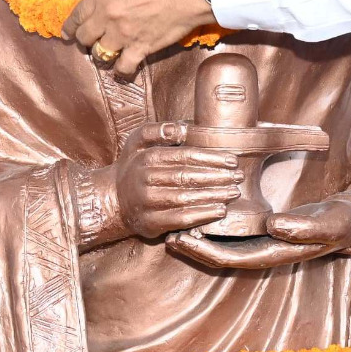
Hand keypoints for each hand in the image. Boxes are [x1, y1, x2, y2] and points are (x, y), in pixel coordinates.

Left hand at [62, 0, 213, 74]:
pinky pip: (122, 67)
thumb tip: (105, 2)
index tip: (68, 34)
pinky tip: (124, 70)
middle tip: (92, 43)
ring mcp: (122, 34)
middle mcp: (107, 14)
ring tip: (110, 55)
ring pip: (100, 54)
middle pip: (85, 37)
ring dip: (103, 55)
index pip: (77, 14)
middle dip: (86, 41)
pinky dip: (122, 71)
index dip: (70, 27)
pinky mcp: (139, 48)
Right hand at [113, 121, 242, 239]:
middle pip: (188, 177)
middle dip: (217, 177)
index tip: (232, 160)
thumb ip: (157, 131)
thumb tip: (183, 128)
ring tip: (233, 192)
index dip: (211, 158)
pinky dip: (202, 215)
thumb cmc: (133, 166)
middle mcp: (146, 180)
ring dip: (214, 195)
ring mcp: (147, 203)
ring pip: (186, 198)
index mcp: (147, 157)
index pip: (185, 156)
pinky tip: (219, 210)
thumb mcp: (137, 141)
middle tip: (238, 177)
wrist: (112, 198)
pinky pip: (180, 219)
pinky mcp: (150, 223)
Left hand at [165, 197, 350, 269]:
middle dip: (195, 246)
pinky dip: (216, 225)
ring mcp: (268, 241)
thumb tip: (276, 226)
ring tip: (175, 225)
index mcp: (279, 251)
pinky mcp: (269, 229)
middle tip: (166, 233)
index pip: (234, 258)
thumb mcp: (330, 220)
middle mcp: (268, 249)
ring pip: (226, 244)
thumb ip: (305, 225)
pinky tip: (201, 212)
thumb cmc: (345, 220)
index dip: (205, 252)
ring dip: (202, 237)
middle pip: (223, 254)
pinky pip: (236, 231)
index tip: (183, 240)